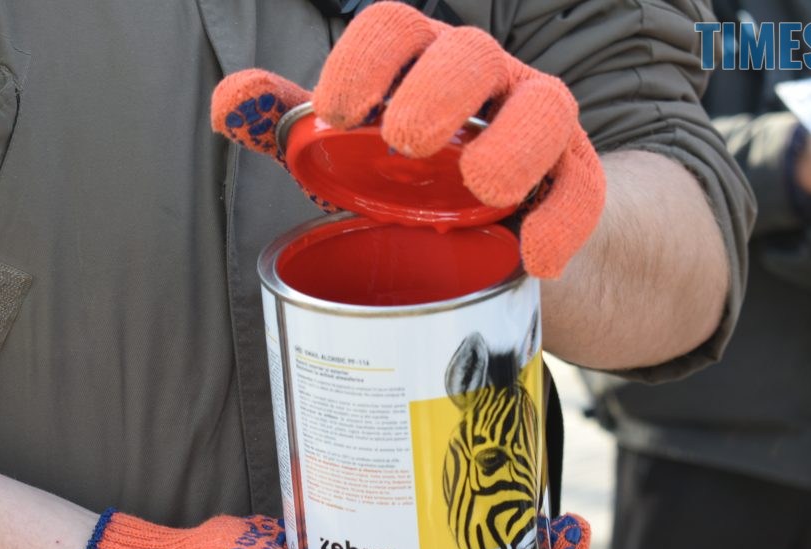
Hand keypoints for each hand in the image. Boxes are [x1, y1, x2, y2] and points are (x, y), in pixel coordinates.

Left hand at [211, 1, 605, 278]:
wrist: (504, 222)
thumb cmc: (415, 177)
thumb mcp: (350, 150)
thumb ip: (292, 127)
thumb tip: (228, 103)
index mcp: (421, 63)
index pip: (397, 27)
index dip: (368, 59)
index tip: (339, 110)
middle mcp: (484, 81)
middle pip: (471, 55)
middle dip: (439, 91)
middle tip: (407, 142)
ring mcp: (536, 124)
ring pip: (546, 109)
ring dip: (513, 148)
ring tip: (482, 190)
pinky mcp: (573, 176)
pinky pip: (583, 190)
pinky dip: (563, 223)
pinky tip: (533, 258)